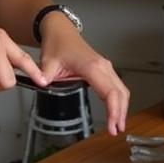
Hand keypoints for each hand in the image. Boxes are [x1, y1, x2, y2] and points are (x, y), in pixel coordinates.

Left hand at [36, 13, 129, 134]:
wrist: (61, 31)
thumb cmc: (57, 43)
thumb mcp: (48, 61)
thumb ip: (45, 76)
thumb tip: (42, 85)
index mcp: (92, 67)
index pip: (109, 92)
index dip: (113, 111)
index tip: (112, 125)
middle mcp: (103, 66)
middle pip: (120, 93)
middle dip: (120, 114)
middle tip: (115, 131)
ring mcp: (106, 67)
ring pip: (122, 90)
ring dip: (122, 108)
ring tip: (117, 126)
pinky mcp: (104, 69)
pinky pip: (117, 86)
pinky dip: (119, 100)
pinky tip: (115, 112)